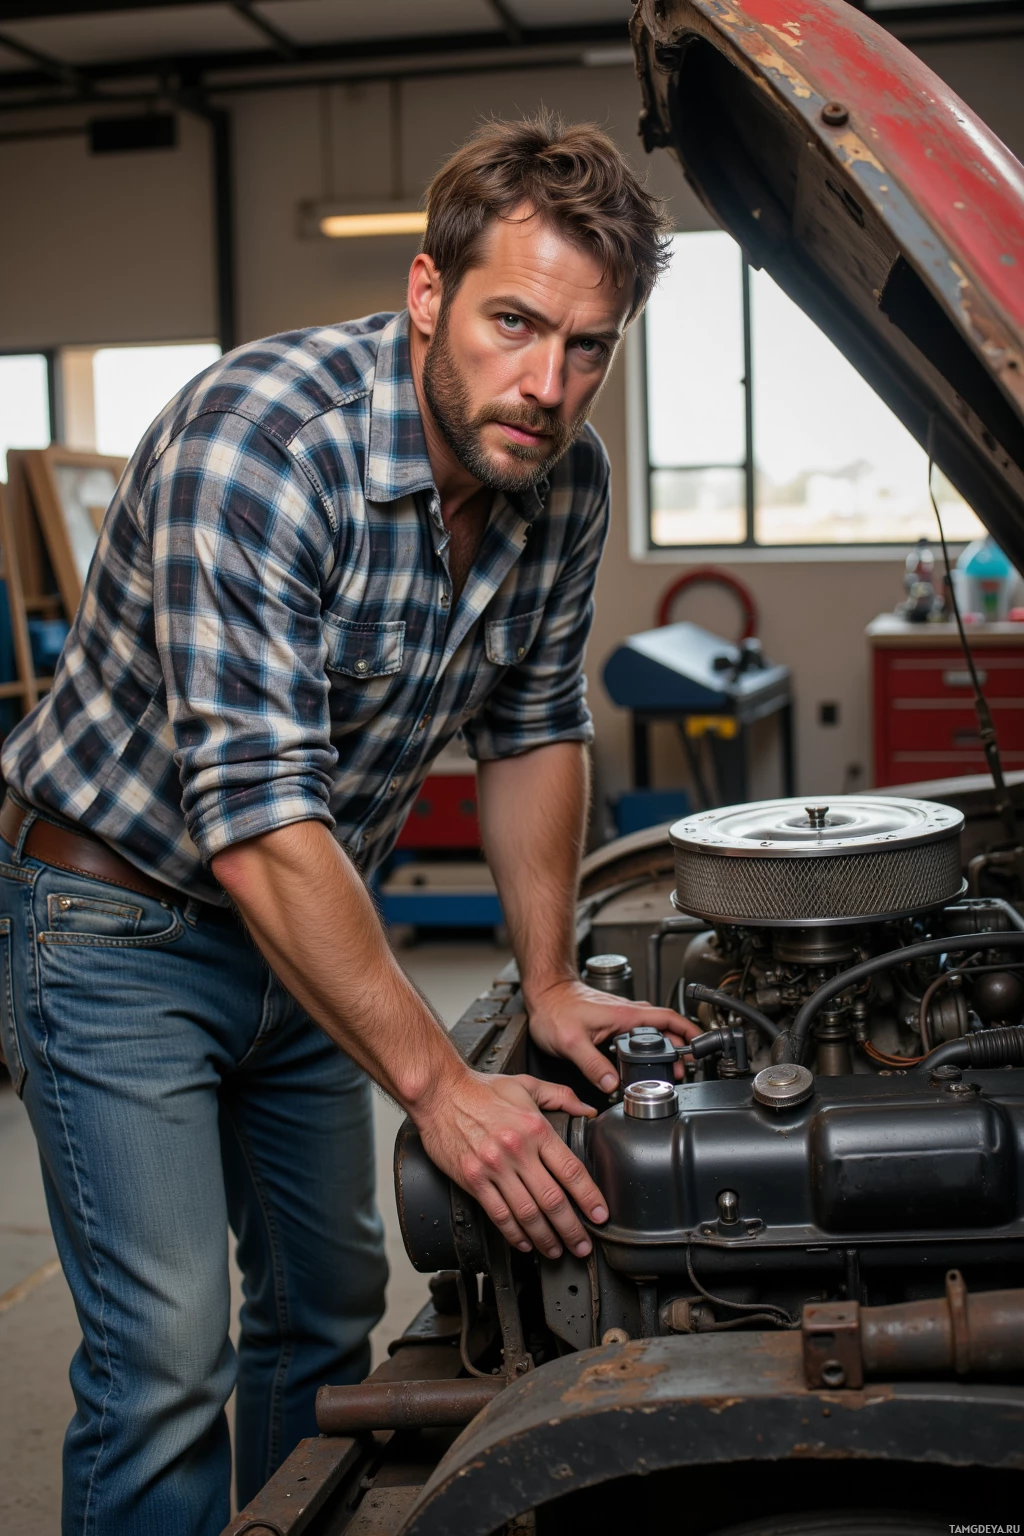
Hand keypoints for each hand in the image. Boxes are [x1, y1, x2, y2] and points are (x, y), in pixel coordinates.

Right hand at [415, 1068, 607, 1259]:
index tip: (600, 1215)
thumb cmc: (481, 1090)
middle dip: (572, 1228)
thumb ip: (560, 1096)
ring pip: (527, 1213)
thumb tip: (588, 1110)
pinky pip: (498, 1214)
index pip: (571, 1170)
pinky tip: (524, 1243)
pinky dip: (514, 1234)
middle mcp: (517, 1150)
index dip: (589, 1197)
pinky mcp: (473, 1179)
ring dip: (546, 1238)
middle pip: (552, 1199)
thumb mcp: (526, 1085)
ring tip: (557, 1250)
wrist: (439, 1092)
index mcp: (535, 1128)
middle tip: (583, 1246)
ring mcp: (494, 1167)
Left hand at [526, 977, 700, 1091]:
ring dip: (665, 1044)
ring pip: (652, 1028)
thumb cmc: (555, 1009)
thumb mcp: (572, 1042)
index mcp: (625, 1015)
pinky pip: (639, 1031)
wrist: (544, 994)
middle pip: (665, 1027)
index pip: (668, 1018)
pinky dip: (648, 1043)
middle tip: (685, 1067)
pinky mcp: (612, 1021)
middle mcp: (626, 1013)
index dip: (688, 1031)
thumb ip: (593, 1065)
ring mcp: (620, 1016)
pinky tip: (643, 1058)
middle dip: (680, 1046)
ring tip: (670, 1066)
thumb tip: (612, 1084)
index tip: (700, 1045)